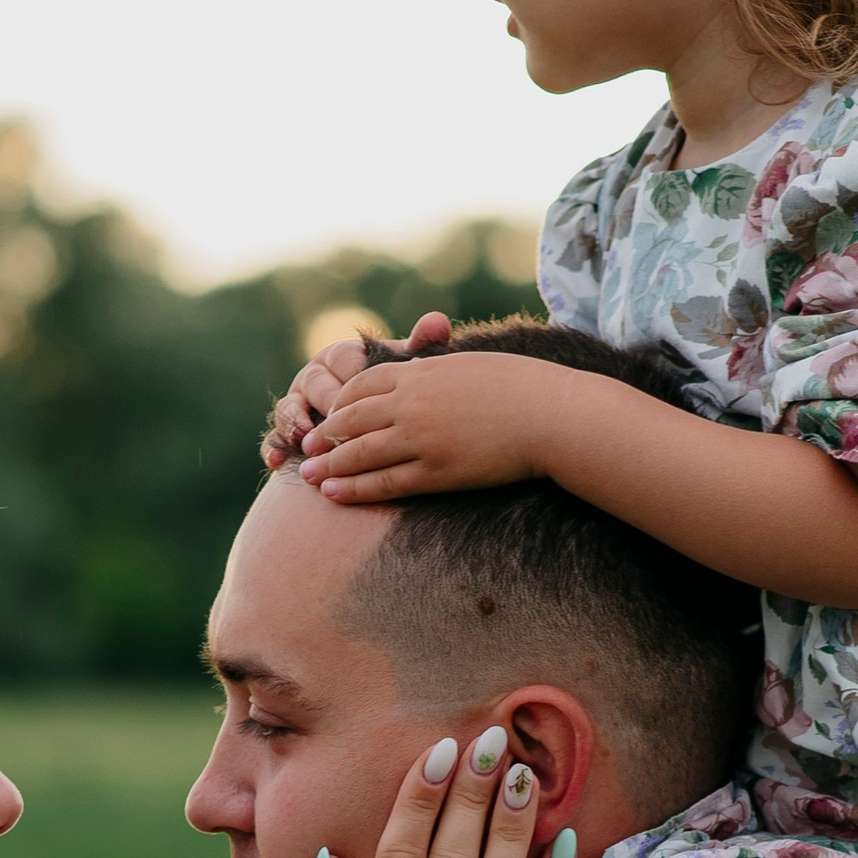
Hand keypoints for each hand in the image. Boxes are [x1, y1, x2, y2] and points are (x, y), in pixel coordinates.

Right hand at [261, 310, 453, 467]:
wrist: (376, 430)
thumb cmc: (394, 397)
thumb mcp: (407, 374)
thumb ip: (420, 348)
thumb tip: (438, 320)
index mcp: (341, 357)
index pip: (344, 359)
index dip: (355, 375)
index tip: (371, 393)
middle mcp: (314, 378)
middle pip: (314, 384)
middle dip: (326, 401)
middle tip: (338, 418)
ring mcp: (297, 406)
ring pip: (289, 409)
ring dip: (294, 423)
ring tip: (304, 438)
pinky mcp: (285, 433)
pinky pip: (273, 439)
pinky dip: (273, 449)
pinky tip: (277, 463)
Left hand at [298, 348, 557, 502]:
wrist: (552, 414)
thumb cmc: (522, 386)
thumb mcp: (471, 364)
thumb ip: (439, 369)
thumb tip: (424, 371)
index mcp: (421, 372)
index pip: (363, 385)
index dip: (340, 403)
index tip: (329, 416)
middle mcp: (412, 402)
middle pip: (352, 419)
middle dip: (325, 435)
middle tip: (306, 449)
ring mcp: (422, 438)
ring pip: (360, 453)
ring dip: (330, 465)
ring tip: (308, 476)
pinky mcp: (437, 471)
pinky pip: (385, 482)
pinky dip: (355, 488)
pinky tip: (335, 494)